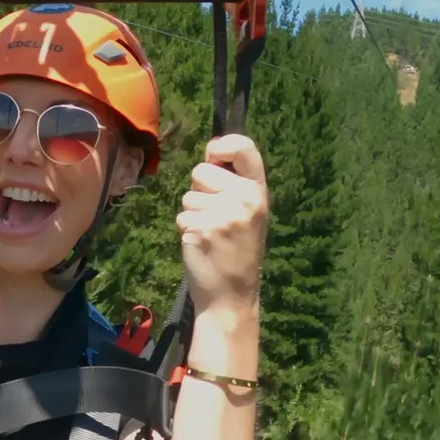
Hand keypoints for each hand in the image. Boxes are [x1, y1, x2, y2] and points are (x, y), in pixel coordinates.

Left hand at [177, 135, 269, 315]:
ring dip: (192, 212)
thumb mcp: (248, 212)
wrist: (232, 294)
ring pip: (188, 195)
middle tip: (215, 215)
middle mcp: (244, 199)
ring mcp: (222, 214)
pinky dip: (185, 228)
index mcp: (259, 191)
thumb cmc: (238, 250)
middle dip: (200, 188)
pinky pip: (181, 215)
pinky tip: (201, 243)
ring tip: (211, 232)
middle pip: (201, 170)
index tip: (214, 155)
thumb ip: (233, 183)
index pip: (244, 147)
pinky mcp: (200, 228)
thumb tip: (211, 149)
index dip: (222, 145)